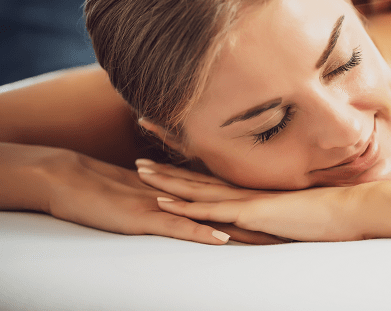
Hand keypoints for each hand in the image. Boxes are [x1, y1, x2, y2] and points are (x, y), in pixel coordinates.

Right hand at [35, 148, 274, 244]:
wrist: (70, 179)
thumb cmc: (105, 193)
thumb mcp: (147, 199)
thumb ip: (171, 201)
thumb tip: (190, 208)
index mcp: (185, 195)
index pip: (227, 203)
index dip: (255, 211)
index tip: (283, 219)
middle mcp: (182, 199)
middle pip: (229, 210)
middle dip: (261, 222)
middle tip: (292, 230)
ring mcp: (167, 206)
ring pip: (211, 218)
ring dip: (240, 229)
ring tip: (272, 239)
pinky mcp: (147, 217)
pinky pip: (179, 226)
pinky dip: (201, 232)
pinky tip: (222, 240)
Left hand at [138, 160, 364, 241]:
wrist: (347, 211)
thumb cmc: (327, 214)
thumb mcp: (293, 216)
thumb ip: (274, 217)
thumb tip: (262, 223)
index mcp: (252, 192)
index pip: (212, 179)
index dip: (188, 170)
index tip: (167, 159)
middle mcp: (245, 191)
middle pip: (198, 178)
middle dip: (167, 169)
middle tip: (139, 158)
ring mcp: (247, 200)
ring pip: (198, 189)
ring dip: (167, 182)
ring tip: (140, 172)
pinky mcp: (251, 213)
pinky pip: (211, 210)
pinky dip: (186, 205)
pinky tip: (164, 202)